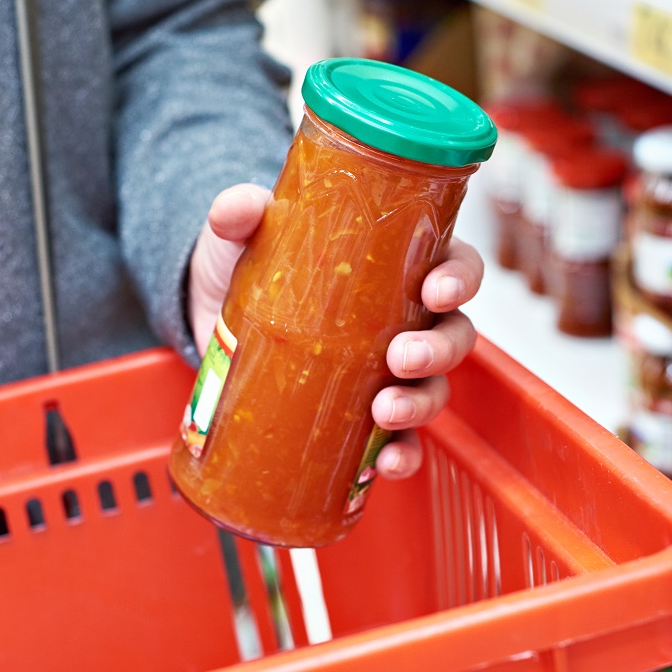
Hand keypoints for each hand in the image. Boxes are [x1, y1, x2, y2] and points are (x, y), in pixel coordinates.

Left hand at [188, 184, 483, 480]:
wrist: (212, 318)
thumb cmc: (251, 265)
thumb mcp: (242, 235)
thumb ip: (239, 214)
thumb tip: (238, 207)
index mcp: (401, 264)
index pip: (455, 264)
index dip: (460, 278)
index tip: (436, 290)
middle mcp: (408, 319)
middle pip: (455, 334)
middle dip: (438, 350)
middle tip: (402, 357)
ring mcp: (388, 371)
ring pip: (433, 389)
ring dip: (420, 404)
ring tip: (385, 412)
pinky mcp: (361, 414)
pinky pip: (401, 440)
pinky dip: (402, 456)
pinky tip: (384, 464)